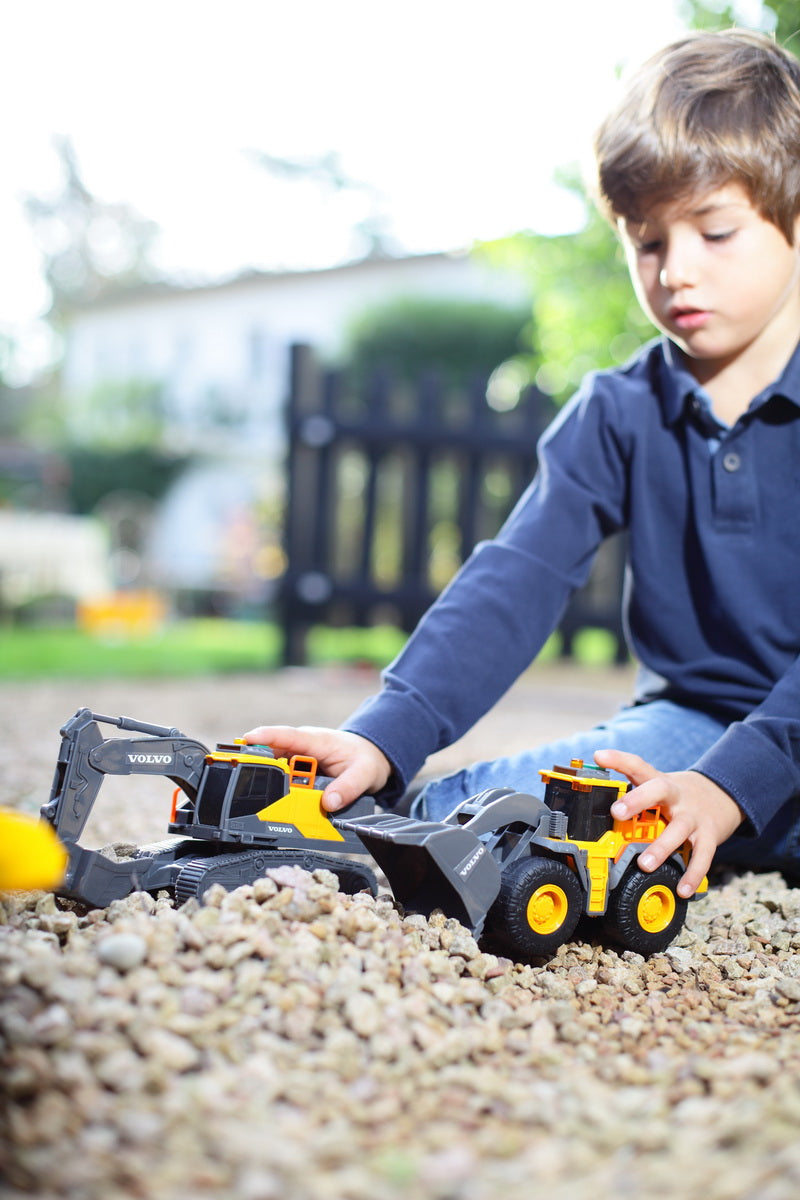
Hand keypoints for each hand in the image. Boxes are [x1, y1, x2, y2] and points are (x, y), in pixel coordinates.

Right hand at [241, 725, 391, 811]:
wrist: (369, 757)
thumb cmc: (364, 758)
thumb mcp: (363, 774)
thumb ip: (347, 788)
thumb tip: (329, 804)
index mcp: (316, 741)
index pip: (287, 736)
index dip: (266, 737)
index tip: (248, 739)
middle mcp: (302, 747)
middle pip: (272, 754)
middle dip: (258, 764)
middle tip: (247, 778)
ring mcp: (297, 759)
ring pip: (274, 768)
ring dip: (268, 780)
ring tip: (264, 797)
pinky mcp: (297, 770)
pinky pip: (282, 780)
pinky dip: (277, 789)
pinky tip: (275, 802)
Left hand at [593, 749, 743, 896]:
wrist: (722, 797)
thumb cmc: (677, 797)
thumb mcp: (656, 787)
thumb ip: (631, 794)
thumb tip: (593, 802)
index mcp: (659, 782)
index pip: (637, 766)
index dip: (618, 759)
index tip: (599, 755)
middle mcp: (676, 796)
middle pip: (658, 790)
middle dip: (637, 799)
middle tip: (616, 813)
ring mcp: (693, 816)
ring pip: (679, 829)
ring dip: (661, 847)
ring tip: (644, 864)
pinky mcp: (709, 835)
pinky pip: (702, 856)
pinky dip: (693, 874)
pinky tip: (683, 889)